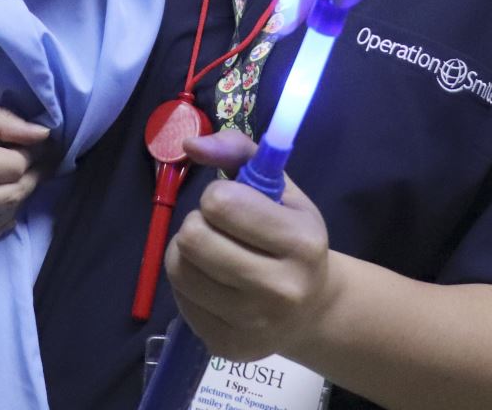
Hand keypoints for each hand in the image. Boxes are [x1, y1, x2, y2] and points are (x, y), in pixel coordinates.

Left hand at [165, 130, 332, 362]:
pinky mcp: (228, 347)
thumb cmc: (289, 237)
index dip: (217, 196)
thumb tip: (189, 145)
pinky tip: (213, 283)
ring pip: (179, 268)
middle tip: (217, 230)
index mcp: (302, 242)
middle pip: (193, 238)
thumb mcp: (278, 188)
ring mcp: (254, 324)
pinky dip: (188, 284)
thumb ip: (237, 151)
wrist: (312, 310)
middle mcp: (282, 289)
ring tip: (211, 253)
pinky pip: (179, 299)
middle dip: (197, 224)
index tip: (233, 205)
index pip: (222, 203)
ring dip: (186, 252)